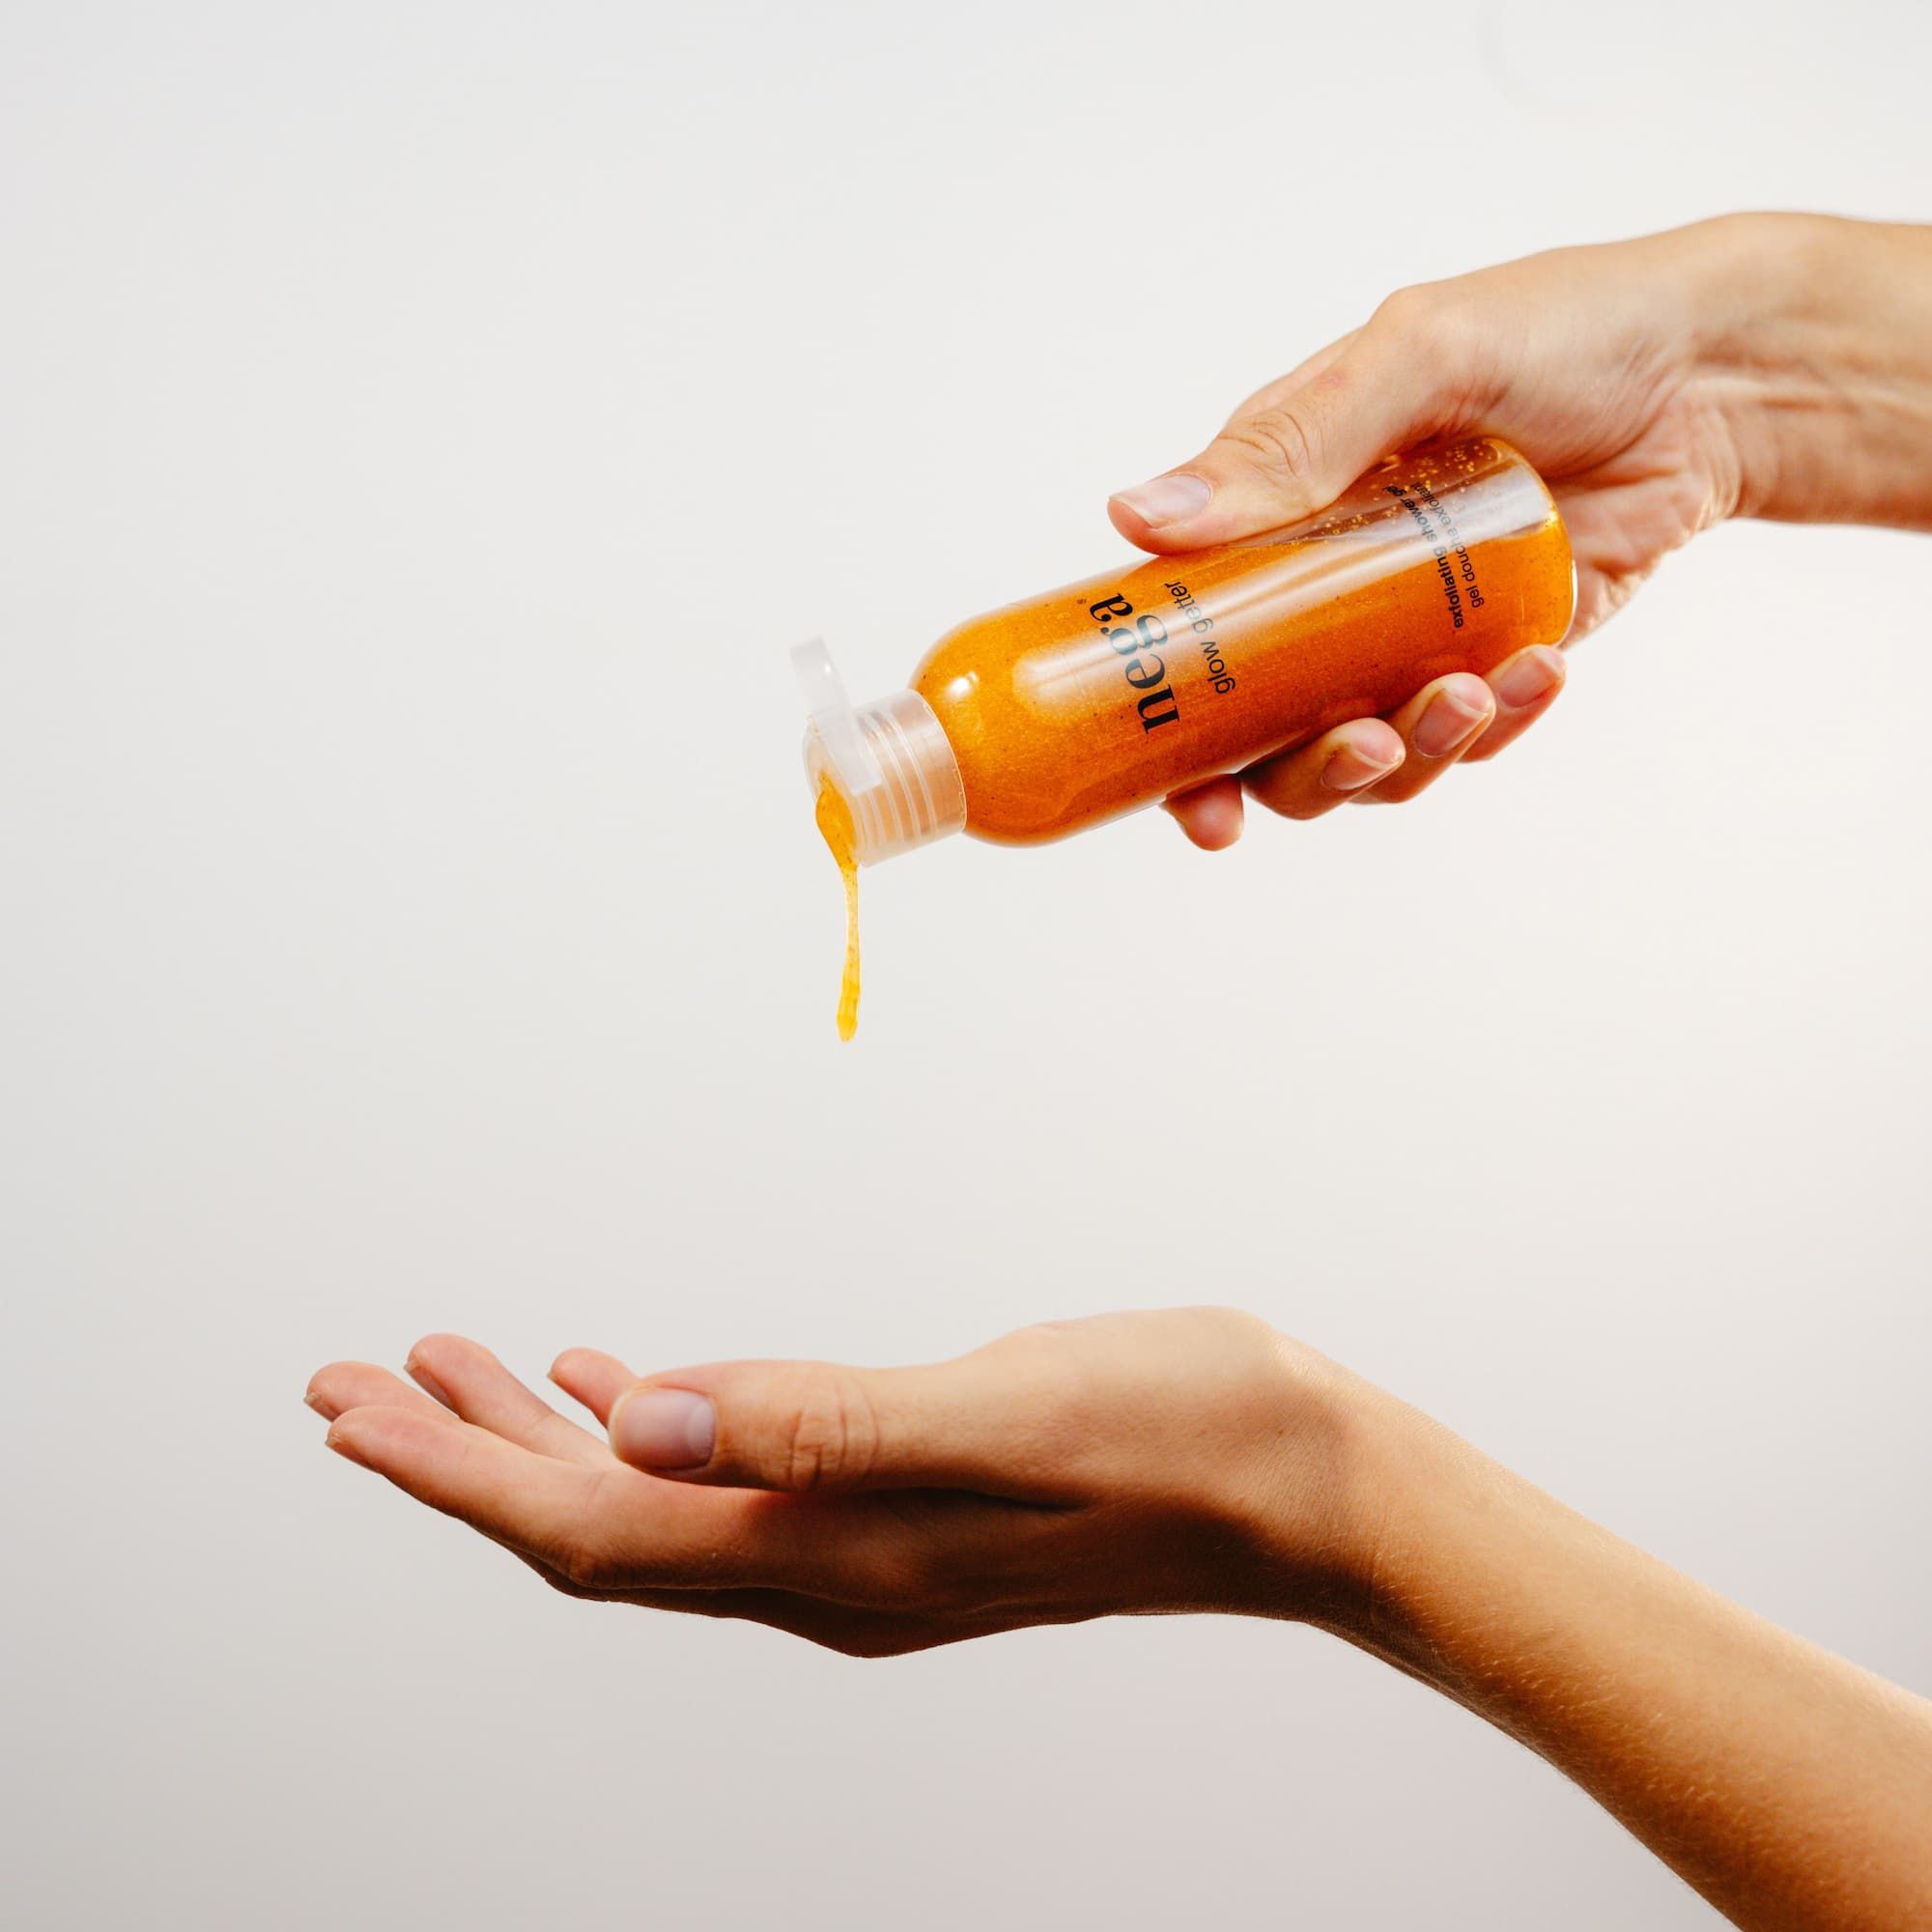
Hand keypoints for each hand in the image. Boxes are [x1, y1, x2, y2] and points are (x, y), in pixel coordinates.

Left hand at [305, 1308, 1375, 1653]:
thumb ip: (824, 1420)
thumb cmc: (1183, 1434)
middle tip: (351, 1388)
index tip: (352, 1413)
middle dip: (462, 1461)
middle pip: (595, 1531)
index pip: (596, 1531)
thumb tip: (639, 1413)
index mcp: (835, 1551)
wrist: (1308, 1491)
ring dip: (541, 1443)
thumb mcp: (1009, 1411)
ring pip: (653, 1505)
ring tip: (450, 1371)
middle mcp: (828, 1569)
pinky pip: (729, 1481)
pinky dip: (650, 1428)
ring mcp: (863, 1546)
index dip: (461, 1476)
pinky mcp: (901, 1505)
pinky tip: (623, 1382)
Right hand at [1110, 213, 1931, 847]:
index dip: (1172, 741)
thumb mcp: (1416, 357)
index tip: (1193, 803)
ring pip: (1367, 750)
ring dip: (1411, 749)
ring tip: (1472, 693)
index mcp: (1272, 513)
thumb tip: (1138, 519)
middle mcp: (1322, 585)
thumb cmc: (1560, 330)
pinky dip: (1496, 722)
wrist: (1713, 372)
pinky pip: (1466, 733)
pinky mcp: (1488, 658)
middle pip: (1269, 733)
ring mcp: (1405, 630)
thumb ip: (1287, 445)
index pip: (1188, 642)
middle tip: (1368, 744)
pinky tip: (1539, 669)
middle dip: (1308, 770)